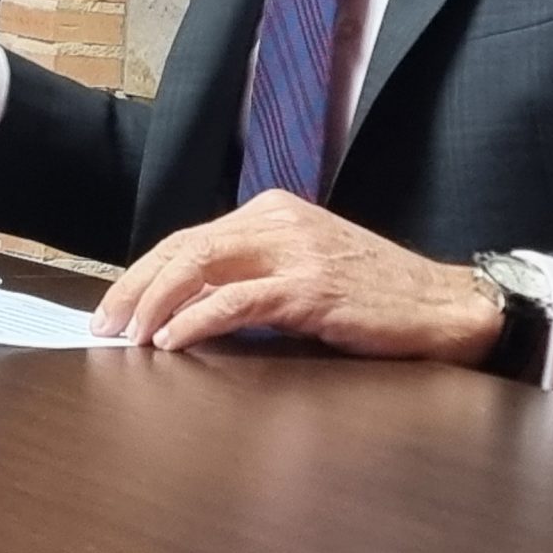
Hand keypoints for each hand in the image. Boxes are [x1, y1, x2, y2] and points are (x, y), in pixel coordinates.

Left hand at [90, 190, 502, 364]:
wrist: (447, 305)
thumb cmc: (378, 296)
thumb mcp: (308, 271)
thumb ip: (255, 277)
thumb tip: (191, 308)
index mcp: (274, 213)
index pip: (190, 237)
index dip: (146, 271)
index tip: (116, 304)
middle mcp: (278, 222)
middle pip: (184, 247)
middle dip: (135, 285)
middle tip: (105, 323)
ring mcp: (295, 251)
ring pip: (200, 266)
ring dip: (154, 302)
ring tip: (128, 334)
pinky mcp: (311, 288)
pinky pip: (236, 300)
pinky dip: (195, 319)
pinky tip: (172, 339)